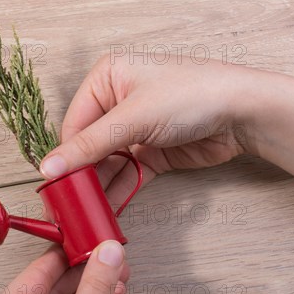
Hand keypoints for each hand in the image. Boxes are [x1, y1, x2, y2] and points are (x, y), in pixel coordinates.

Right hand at [40, 55, 293, 201]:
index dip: (65, 156)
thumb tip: (48, 167)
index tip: (54, 186)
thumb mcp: (131, 118)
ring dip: (98, 189)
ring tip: (85, 214)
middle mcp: (117, 102)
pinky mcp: (150, 152)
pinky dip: (118, 192)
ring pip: (106, 164)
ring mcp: (134, 129)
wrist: (245, 113)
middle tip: (68, 206)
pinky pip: (126, 175)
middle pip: (88, 146)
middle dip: (80, 176)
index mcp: (106, 79)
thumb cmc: (191, 95)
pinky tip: (107, 212)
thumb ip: (88, 146)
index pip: (74, 123)